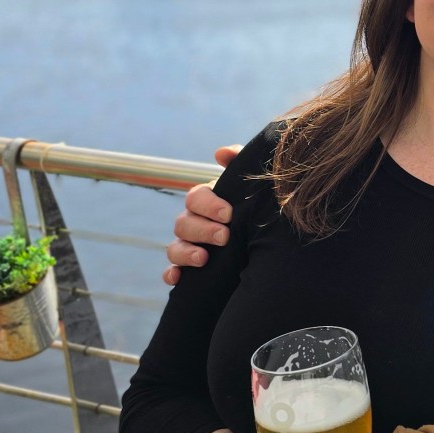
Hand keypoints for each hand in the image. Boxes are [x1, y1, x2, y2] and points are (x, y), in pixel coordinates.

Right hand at [162, 144, 240, 286]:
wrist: (263, 234)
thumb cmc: (253, 203)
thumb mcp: (250, 182)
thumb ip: (239, 161)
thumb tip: (221, 153)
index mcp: (205, 200)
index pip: (196, 197)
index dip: (209, 205)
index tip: (229, 214)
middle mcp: (192, 221)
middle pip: (183, 223)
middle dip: (202, 230)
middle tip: (225, 237)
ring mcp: (188, 244)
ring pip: (174, 247)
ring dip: (186, 253)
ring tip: (203, 258)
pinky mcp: (188, 267)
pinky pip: (171, 271)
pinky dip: (171, 274)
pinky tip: (176, 279)